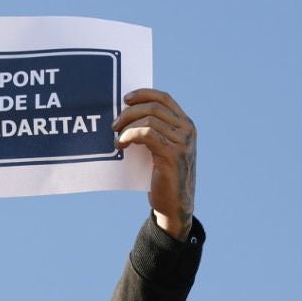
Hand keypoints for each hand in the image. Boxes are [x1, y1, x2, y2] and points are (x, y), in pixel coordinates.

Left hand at [113, 89, 195, 239]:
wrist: (174, 206)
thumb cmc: (163, 177)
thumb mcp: (161, 149)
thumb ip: (154, 131)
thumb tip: (127, 115)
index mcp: (185, 125)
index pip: (164, 98)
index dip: (144, 94)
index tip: (125, 99)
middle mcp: (187, 130)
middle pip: (153, 107)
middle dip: (129, 113)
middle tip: (114, 125)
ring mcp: (182, 142)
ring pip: (149, 119)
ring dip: (127, 126)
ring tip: (117, 139)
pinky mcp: (172, 155)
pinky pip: (147, 134)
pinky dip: (130, 136)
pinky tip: (121, 145)